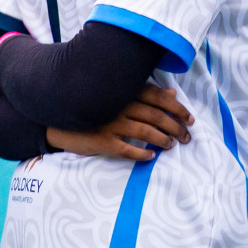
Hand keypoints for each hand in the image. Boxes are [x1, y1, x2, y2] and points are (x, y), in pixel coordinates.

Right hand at [46, 83, 193, 161]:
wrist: (57, 119)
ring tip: (171, 145)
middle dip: (177, 128)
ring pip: (146, 133)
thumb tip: (173, 95)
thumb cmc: (94, 106)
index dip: (179, 109)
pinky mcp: (102, 140)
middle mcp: (120, 105)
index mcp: (126, 91)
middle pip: (158, 117)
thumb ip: (146, 94)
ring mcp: (111, 123)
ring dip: (164, 140)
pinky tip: (151, 155)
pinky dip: (143, 153)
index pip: (160, 98)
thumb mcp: (119, 96)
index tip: (190, 120)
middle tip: (186, 137)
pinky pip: (128, 150)